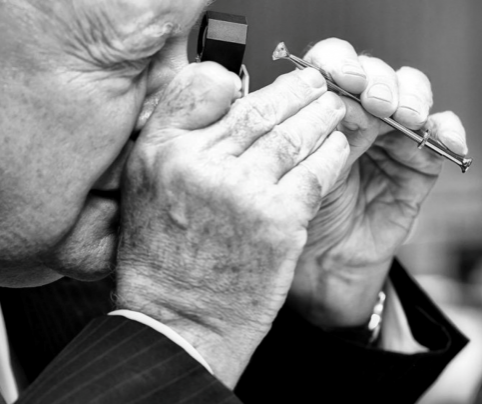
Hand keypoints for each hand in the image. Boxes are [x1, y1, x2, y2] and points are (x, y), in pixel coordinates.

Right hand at [116, 62, 348, 386]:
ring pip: (294, 135)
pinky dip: (331, 154)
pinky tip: (338, 148)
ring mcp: (242, 191)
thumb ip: (177, 141)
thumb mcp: (144, 189)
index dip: (238, 80)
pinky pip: (316, 172)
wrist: (181, 321)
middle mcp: (200, 164)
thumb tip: (223, 102)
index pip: (204, 86)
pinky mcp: (278, 221)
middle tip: (316, 83)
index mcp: (162, 151)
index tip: (261, 82)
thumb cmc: (163, 258)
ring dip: (321, 117)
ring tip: (333, 109)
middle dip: (296, 91)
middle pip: (259, 108)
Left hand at [288, 38, 467, 327]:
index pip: (332, 66)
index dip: (337, 64)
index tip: (338, 79)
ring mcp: (388, 138)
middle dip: (376, 80)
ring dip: (410, 98)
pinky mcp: (418, 163)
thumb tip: (339, 97)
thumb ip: (316, 134)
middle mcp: (355, 117)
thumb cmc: (295, 214)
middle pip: (375, 73)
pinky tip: (440, 138)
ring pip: (411, 94)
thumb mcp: (297, 170)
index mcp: (318, 109)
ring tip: (402, 117)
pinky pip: (441, 135)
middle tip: (372, 101)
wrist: (318, 263)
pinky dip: (446, 131)